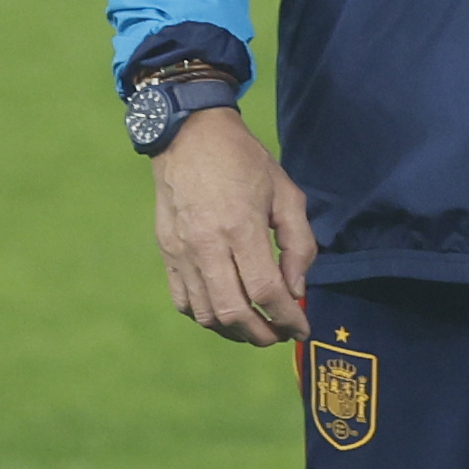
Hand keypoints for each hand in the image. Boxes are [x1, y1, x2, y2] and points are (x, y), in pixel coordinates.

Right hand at [152, 105, 312, 344]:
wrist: (189, 134)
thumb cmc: (244, 160)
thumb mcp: (286, 192)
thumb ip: (299, 243)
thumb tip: (296, 289)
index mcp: (241, 227)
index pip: (266, 291)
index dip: (288, 318)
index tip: (302, 329)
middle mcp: (207, 245)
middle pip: (234, 312)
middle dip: (262, 335)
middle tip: (281, 334)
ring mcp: (182, 251)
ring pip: (206, 315)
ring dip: (235, 332)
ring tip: (256, 328)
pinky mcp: (166, 252)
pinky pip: (183, 301)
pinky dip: (206, 317)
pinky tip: (225, 313)